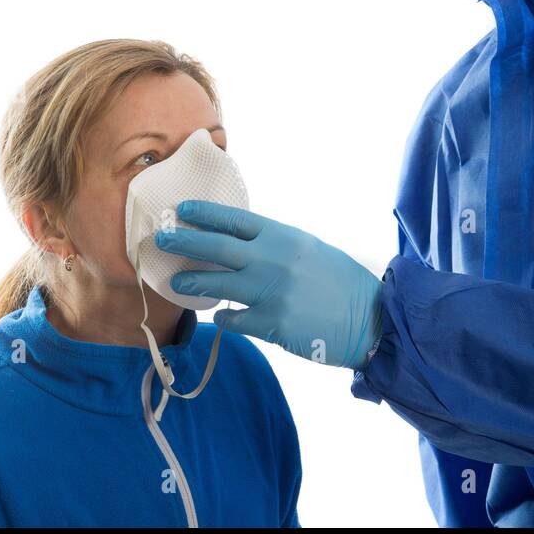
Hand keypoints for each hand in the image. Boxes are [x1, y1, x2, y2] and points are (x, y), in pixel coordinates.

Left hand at [153, 199, 382, 368]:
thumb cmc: (343, 283)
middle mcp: (274, 259)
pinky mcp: (272, 324)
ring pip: (217, 284)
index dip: (205, 213)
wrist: (372, 319)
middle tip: (160, 238)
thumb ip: (277, 245)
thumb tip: (242, 245)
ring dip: (193, 281)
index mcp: (285, 236)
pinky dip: (225, 317)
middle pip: (216, 246)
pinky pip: (234, 319)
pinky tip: (220, 316)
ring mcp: (271, 292)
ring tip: (177, 281)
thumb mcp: (311, 250)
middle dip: (183, 241)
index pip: (235, 219)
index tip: (181, 210)